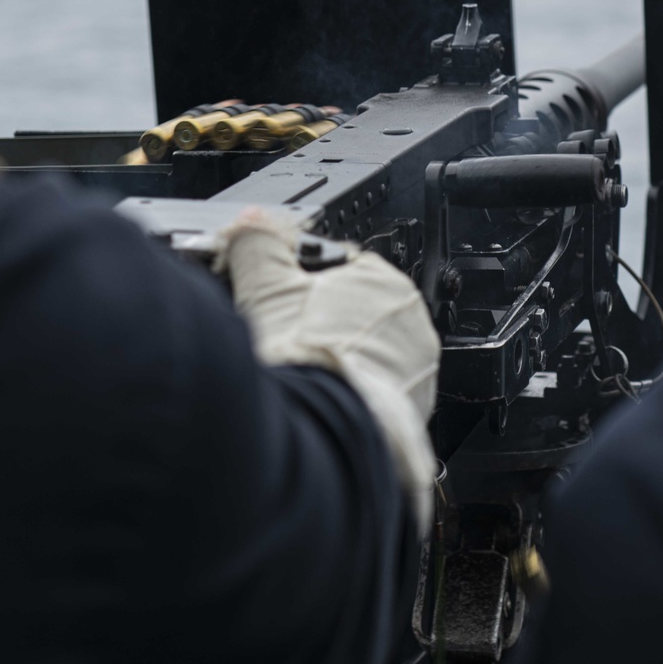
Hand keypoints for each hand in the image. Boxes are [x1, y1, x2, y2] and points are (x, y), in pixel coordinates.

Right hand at [219, 210, 439, 532]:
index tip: (277, 297)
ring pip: (363, 357)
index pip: (340, 267)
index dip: (299, 280)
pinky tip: (316, 401)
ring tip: (298, 375)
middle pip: (351, 314)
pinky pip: (370, 397)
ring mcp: (414, 376)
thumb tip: (248, 229)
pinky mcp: (405, 417)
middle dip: (316, 324)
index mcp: (387, 284)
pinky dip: (345, 397)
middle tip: (282, 338)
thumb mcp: (265, 285)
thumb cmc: (303, 359)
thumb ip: (257, 246)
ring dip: (332, 362)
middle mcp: (411, 327)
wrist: (318, 434)